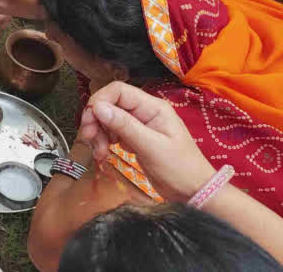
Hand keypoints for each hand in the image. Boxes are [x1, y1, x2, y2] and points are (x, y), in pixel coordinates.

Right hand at [79, 81, 215, 201]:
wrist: (193, 191)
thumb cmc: (180, 168)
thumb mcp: (151, 147)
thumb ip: (124, 126)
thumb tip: (98, 107)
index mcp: (153, 107)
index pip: (118, 91)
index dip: (99, 101)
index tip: (89, 121)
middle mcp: (145, 112)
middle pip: (110, 105)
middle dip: (96, 120)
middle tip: (88, 139)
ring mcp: (139, 125)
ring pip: (108, 119)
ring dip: (98, 134)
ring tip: (100, 152)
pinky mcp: (135, 138)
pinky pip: (112, 133)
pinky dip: (103, 142)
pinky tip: (104, 154)